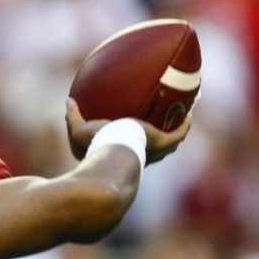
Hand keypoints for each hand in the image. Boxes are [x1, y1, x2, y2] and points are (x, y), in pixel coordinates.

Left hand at [65, 98, 191, 164]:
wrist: (111, 152)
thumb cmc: (93, 146)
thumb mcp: (79, 131)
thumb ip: (73, 117)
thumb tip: (68, 101)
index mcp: (124, 156)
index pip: (131, 152)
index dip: (134, 145)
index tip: (137, 136)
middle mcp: (142, 157)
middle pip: (156, 151)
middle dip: (162, 140)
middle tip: (164, 127)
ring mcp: (154, 152)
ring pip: (171, 144)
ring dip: (178, 132)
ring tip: (183, 117)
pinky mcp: (163, 143)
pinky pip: (179, 134)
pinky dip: (185, 125)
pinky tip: (189, 112)